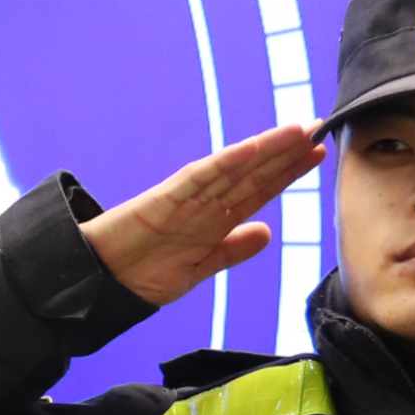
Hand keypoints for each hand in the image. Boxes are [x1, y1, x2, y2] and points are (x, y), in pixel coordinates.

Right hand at [76, 117, 326, 308]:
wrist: (97, 285)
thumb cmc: (140, 276)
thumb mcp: (198, 269)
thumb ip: (231, 250)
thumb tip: (267, 233)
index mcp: (213, 221)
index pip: (258, 190)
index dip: (287, 172)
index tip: (316, 153)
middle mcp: (204, 205)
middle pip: (252, 174)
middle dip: (285, 153)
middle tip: (317, 128)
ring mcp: (185, 200)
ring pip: (233, 169)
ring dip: (265, 150)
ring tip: (297, 131)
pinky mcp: (163, 200)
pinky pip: (198, 178)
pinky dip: (224, 163)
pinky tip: (250, 149)